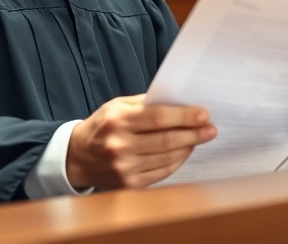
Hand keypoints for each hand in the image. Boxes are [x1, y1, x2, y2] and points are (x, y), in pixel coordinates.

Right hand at [66, 94, 216, 189]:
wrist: (77, 157)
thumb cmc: (102, 126)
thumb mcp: (116, 106)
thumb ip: (145, 104)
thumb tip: (178, 103)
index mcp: (117, 121)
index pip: (158, 118)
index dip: (184, 116)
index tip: (204, 114)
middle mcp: (120, 145)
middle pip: (166, 140)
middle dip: (194, 134)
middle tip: (211, 129)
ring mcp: (124, 167)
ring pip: (167, 158)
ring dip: (188, 147)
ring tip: (200, 138)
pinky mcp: (129, 184)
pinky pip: (162, 172)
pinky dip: (177, 162)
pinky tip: (185, 151)